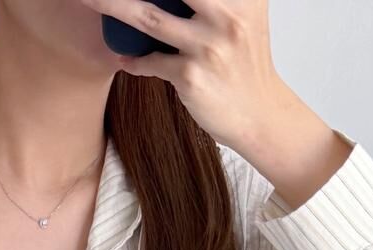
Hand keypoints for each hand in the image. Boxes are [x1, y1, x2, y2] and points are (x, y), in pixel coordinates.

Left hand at [84, 0, 286, 153]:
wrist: (259, 114)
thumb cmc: (245, 63)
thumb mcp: (244, 15)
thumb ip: (215, 0)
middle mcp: (228, 14)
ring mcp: (208, 46)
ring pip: (148, 18)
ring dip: (112, 6)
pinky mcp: (191, 77)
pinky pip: (151, 62)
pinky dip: (134, 60)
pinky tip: (126, 59)